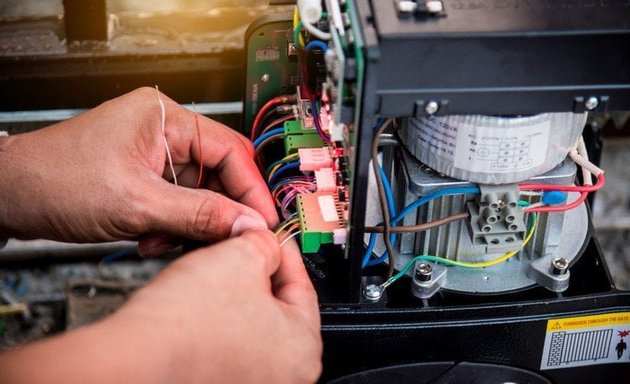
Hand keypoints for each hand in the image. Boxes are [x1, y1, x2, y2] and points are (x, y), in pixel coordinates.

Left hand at [0, 88, 277, 252]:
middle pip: (218, 173)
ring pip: (199, 193)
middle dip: (218, 210)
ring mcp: (155, 154)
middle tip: (225, 238)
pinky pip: (179, 202)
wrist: (10, 196)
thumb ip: (198, 215)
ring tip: (169, 241)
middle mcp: (164, 131)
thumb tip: (246, 223)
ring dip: (192, 223)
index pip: (229, 151)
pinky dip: (174, 226)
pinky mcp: (146, 176)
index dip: (250, 189)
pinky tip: (154, 238)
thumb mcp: (136, 204)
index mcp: (165, 117)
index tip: (263, 221)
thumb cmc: (56, 181)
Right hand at [0, 230, 322, 382]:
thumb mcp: (240, 257)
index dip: (280, 249)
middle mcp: (283, 375)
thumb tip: (265, 239)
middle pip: (275, 305)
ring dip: (232, 293)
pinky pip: (225, 342)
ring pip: (248, 322)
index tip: (266, 235)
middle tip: (239, 249)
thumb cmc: (186, 324)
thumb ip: (264, 243)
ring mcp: (249, 383)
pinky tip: (196, 303)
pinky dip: (215, 319)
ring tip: (212, 273)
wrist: (132, 359)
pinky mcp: (216, 383)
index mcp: (302, 348)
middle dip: (255, 271)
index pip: (301, 284)